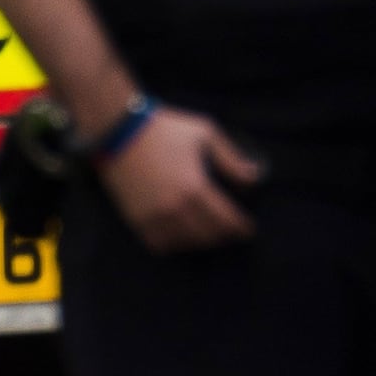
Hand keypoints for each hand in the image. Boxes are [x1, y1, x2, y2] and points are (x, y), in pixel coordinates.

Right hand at [101, 104, 260, 252]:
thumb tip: (254, 177)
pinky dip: (175, 245)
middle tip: (233, 233)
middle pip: (208, 236)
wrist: (120, 132)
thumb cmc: (165, 129)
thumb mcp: (205, 134)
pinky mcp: (137, 220)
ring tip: (210, 235)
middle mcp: (175, 209)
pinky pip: (161, 245)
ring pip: (185, 244)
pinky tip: (183, 237)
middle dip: (224, 237)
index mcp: (195, 188)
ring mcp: (154, 218)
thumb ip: (231, 159)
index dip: (241, 228)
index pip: (226, 220)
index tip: (248, 229)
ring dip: (201, 243)